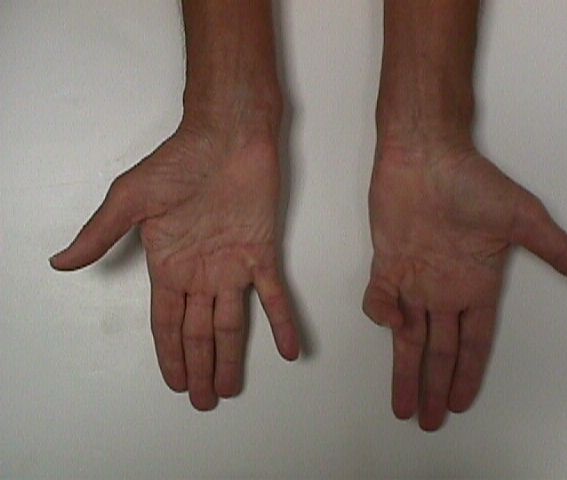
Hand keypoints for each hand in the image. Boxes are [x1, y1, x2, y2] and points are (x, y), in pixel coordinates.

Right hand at [50, 125, 299, 409]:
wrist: (226, 135)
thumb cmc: (178, 162)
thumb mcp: (130, 199)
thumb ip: (102, 234)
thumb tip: (61, 263)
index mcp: (169, 265)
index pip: (168, 322)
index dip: (170, 353)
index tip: (175, 383)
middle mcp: (202, 273)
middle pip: (199, 331)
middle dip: (200, 366)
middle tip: (204, 400)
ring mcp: (233, 266)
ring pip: (232, 323)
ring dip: (230, 357)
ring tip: (229, 389)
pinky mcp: (263, 253)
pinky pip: (275, 295)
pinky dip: (282, 322)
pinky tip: (289, 351)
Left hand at [363, 141, 566, 430]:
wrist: (426, 154)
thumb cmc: (473, 183)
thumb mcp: (523, 219)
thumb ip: (556, 251)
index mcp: (476, 286)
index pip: (472, 343)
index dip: (466, 375)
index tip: (460, 405)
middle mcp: (445, 290)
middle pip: (439, 350)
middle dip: (433, 386)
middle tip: (428, 422)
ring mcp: (414, 278)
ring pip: (407, 337)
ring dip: (404, 371)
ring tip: (403, 407)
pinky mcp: (387, 263)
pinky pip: (378, 299)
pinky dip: (380, 315)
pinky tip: (391, 327)